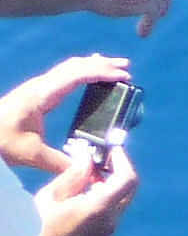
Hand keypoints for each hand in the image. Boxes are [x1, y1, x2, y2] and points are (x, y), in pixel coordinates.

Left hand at [0, 54, 129, 171]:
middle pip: (74, 66)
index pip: (75, 76)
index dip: (101, 73)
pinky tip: (88, 74)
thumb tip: (90, 171)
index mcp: (41, 96)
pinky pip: (63, 75)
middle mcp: (40, 87)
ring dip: (92, 65)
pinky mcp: (36, 93)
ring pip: (69, 68)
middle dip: (102, 64)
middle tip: (126, 67)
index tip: (123, 76)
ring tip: (114, 65)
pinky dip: (80, 71)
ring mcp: (37, 88)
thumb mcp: (32, 155)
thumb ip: (63, 163)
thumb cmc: (1, 142)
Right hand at [33, 138, 136, 235]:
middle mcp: (112, 220)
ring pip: (122, 199)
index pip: (127, 179)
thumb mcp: (52, 195)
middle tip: (101, 158)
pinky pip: (114, 210)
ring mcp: (111, 230)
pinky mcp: (105, 235)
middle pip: (129, 189)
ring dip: (112, 183)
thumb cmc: (39, 225)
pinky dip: (107, 195)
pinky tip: (86, 190)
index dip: (123, 161)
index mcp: (100, 208)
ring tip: (88, 172)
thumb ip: (74, 175)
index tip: (112, 149)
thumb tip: (88, 159)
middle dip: (119, 170)